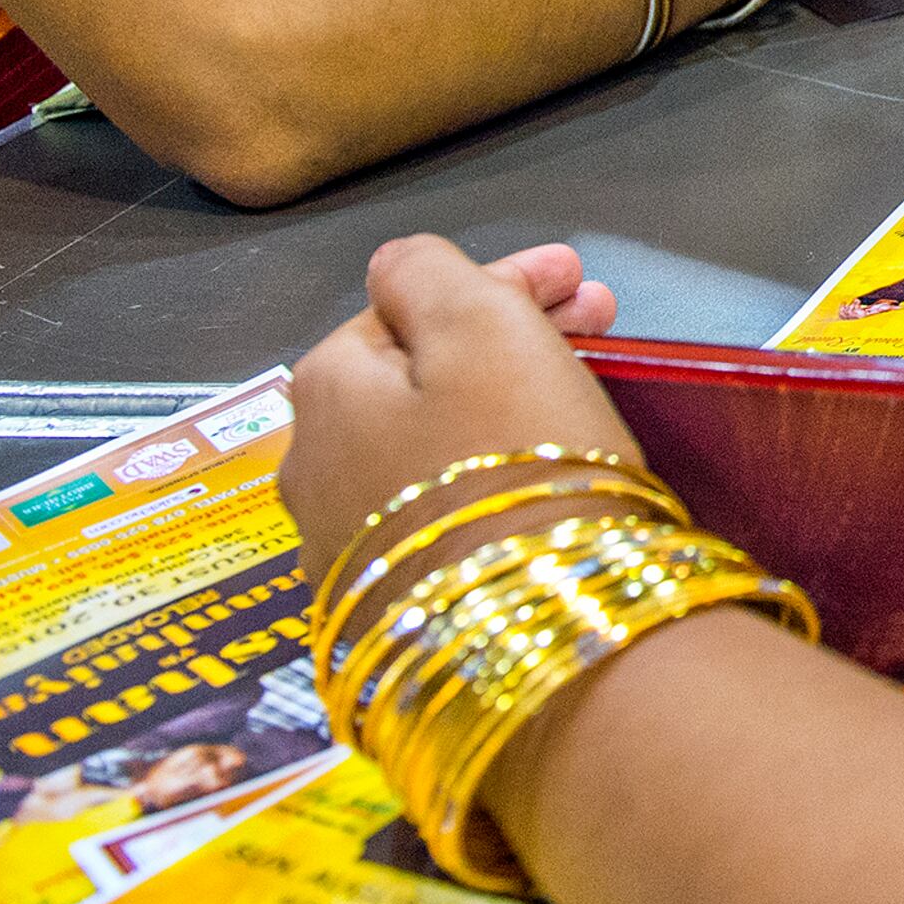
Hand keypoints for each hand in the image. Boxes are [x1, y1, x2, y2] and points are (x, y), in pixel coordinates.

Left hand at [278, 236, 628, 570]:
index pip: (406, 302)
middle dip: (501, 337)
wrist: (535, 635)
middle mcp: (308, 467)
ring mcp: (341, 546)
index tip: (579, 279)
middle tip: (594, 326)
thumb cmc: (515, 460)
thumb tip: (397, 268)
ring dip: (491, 403)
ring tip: (574, 394)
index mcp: (323, 387)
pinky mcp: (386, 605)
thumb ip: (428, 271)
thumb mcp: (480, 328)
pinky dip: (481, 470)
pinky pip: (431, 504)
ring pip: (421, 440)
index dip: (499, 280)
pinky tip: (530, 472)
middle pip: (411, 373)